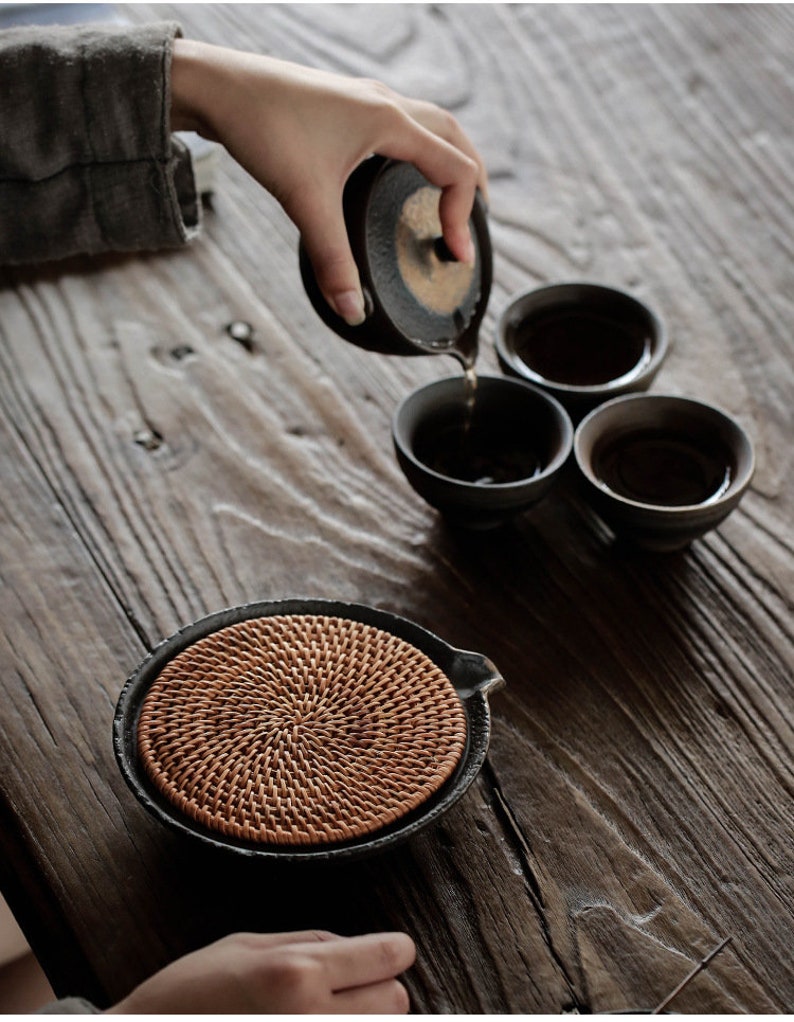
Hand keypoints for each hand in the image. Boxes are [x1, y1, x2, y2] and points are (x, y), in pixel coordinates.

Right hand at [106, 929, 415, 1013]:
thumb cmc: (187, 996)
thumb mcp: (244, 945)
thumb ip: (308, 940)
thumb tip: (357, 947)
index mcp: (297, 973)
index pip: (387, 958)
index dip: (392, 950)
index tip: (388, 950)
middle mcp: (311, 1019)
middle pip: (396, 1002)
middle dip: (378, 989)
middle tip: (345, 986)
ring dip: (363, 1019)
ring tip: (324, 1010)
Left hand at [170, 40, 487, 325]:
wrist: (217, 85)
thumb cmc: (262, 125)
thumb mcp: (304, 201)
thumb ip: (332, 259)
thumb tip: (352, 310)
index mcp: (389, 121)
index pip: (455, 167)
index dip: (464, 215)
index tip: (455, 253)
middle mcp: (385, 104)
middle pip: (454, 137)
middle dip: (471, 180)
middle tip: (472, 222)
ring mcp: (365, 100)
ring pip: (429, 124)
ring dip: (447, 158)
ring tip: (448, 197)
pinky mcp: (345, 105)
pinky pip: (401, 123)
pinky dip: (417, 149)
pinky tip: (396, 175)